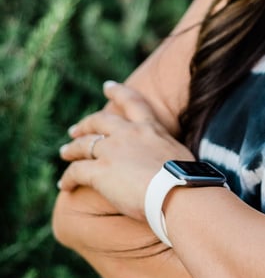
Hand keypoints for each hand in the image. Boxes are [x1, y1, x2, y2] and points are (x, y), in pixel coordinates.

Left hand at [57, 81, 192, 221]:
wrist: (179, 191)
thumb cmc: (187, 180)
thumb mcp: (180, 155)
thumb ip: (168, 153)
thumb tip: (174, 164)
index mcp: (150, 128)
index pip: (132, 103)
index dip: (118, 93)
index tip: (107, 86)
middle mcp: (128, 134)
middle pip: (99, 121)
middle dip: (85, 124)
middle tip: (75, 130)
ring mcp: (112, 151)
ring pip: (82, 145)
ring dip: (71, 149)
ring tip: (64, 153)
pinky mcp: (100, 171)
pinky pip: (76, 172)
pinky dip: (67, 178)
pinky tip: (64, 185)